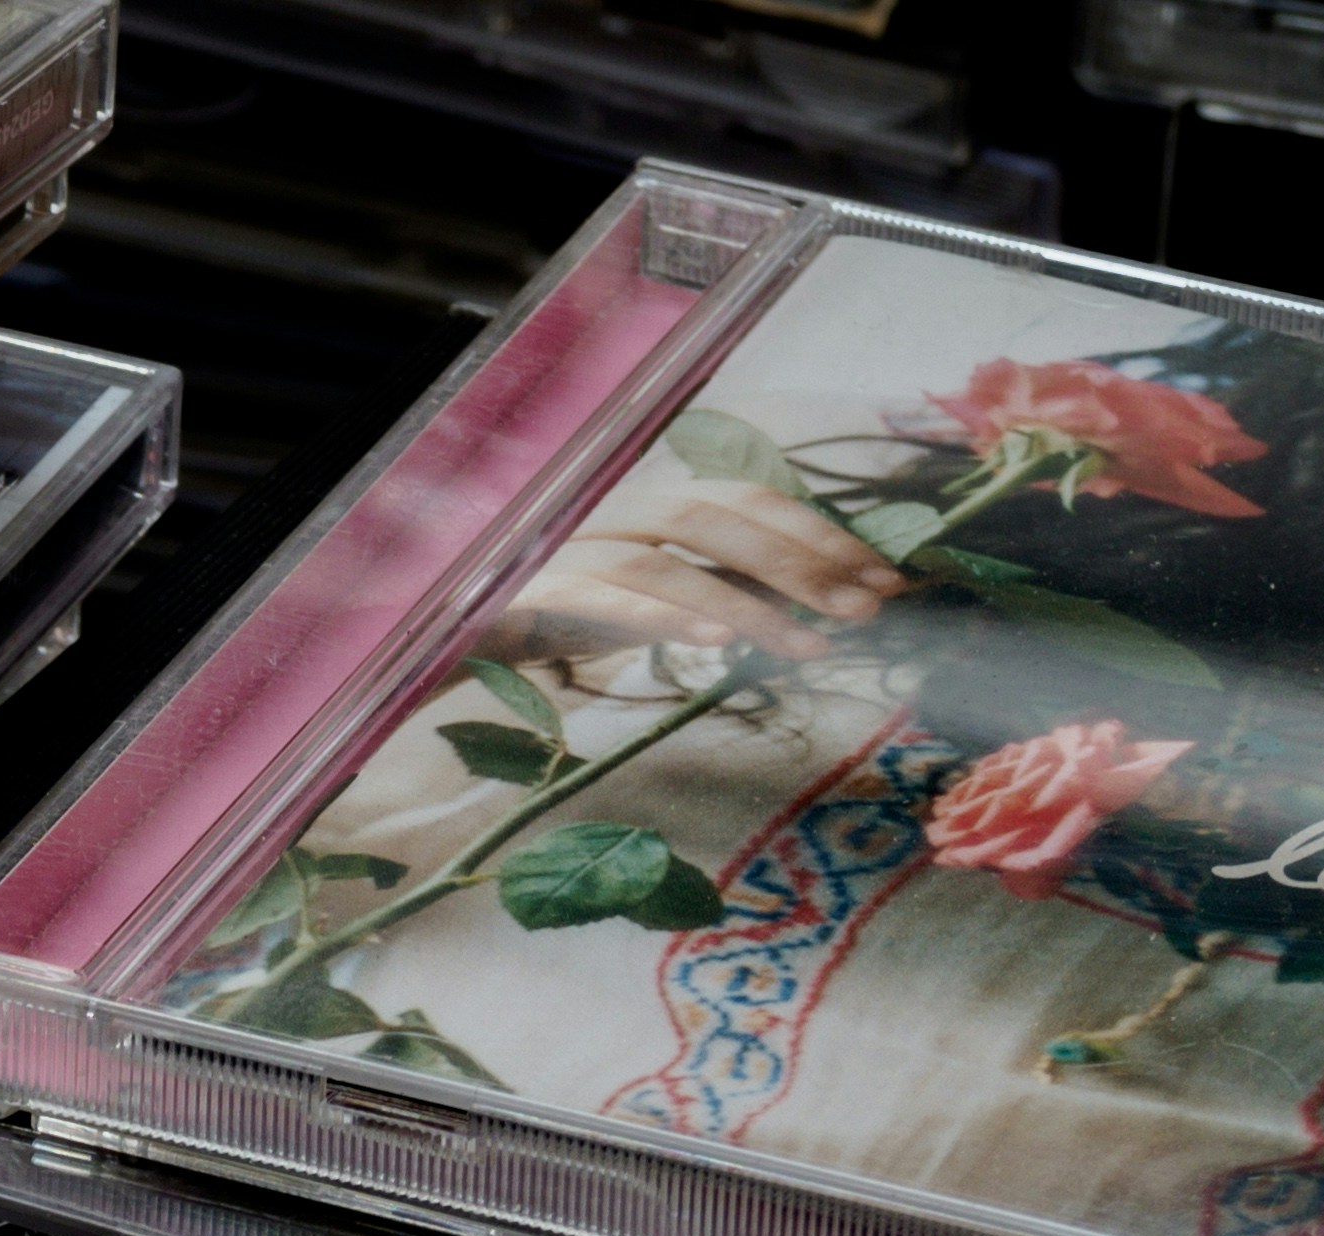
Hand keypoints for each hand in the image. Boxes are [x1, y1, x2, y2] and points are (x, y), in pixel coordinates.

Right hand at [485, 483, 911, 670]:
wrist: (442, 647)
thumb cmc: (556, 625)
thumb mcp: (651, 604)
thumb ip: (718, 592)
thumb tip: (818, 602)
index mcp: (646, 505)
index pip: (745, 499)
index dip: (817, 532)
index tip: (881, 578)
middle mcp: (611, 512)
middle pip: (716, 518)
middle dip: (799, 564)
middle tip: (862, 612)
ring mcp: (567, 549)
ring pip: (669, 560)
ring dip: (748, 604)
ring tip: (806, 649)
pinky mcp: (528, 596)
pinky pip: (602, 600)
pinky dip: (662, 618)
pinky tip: (714, 644)